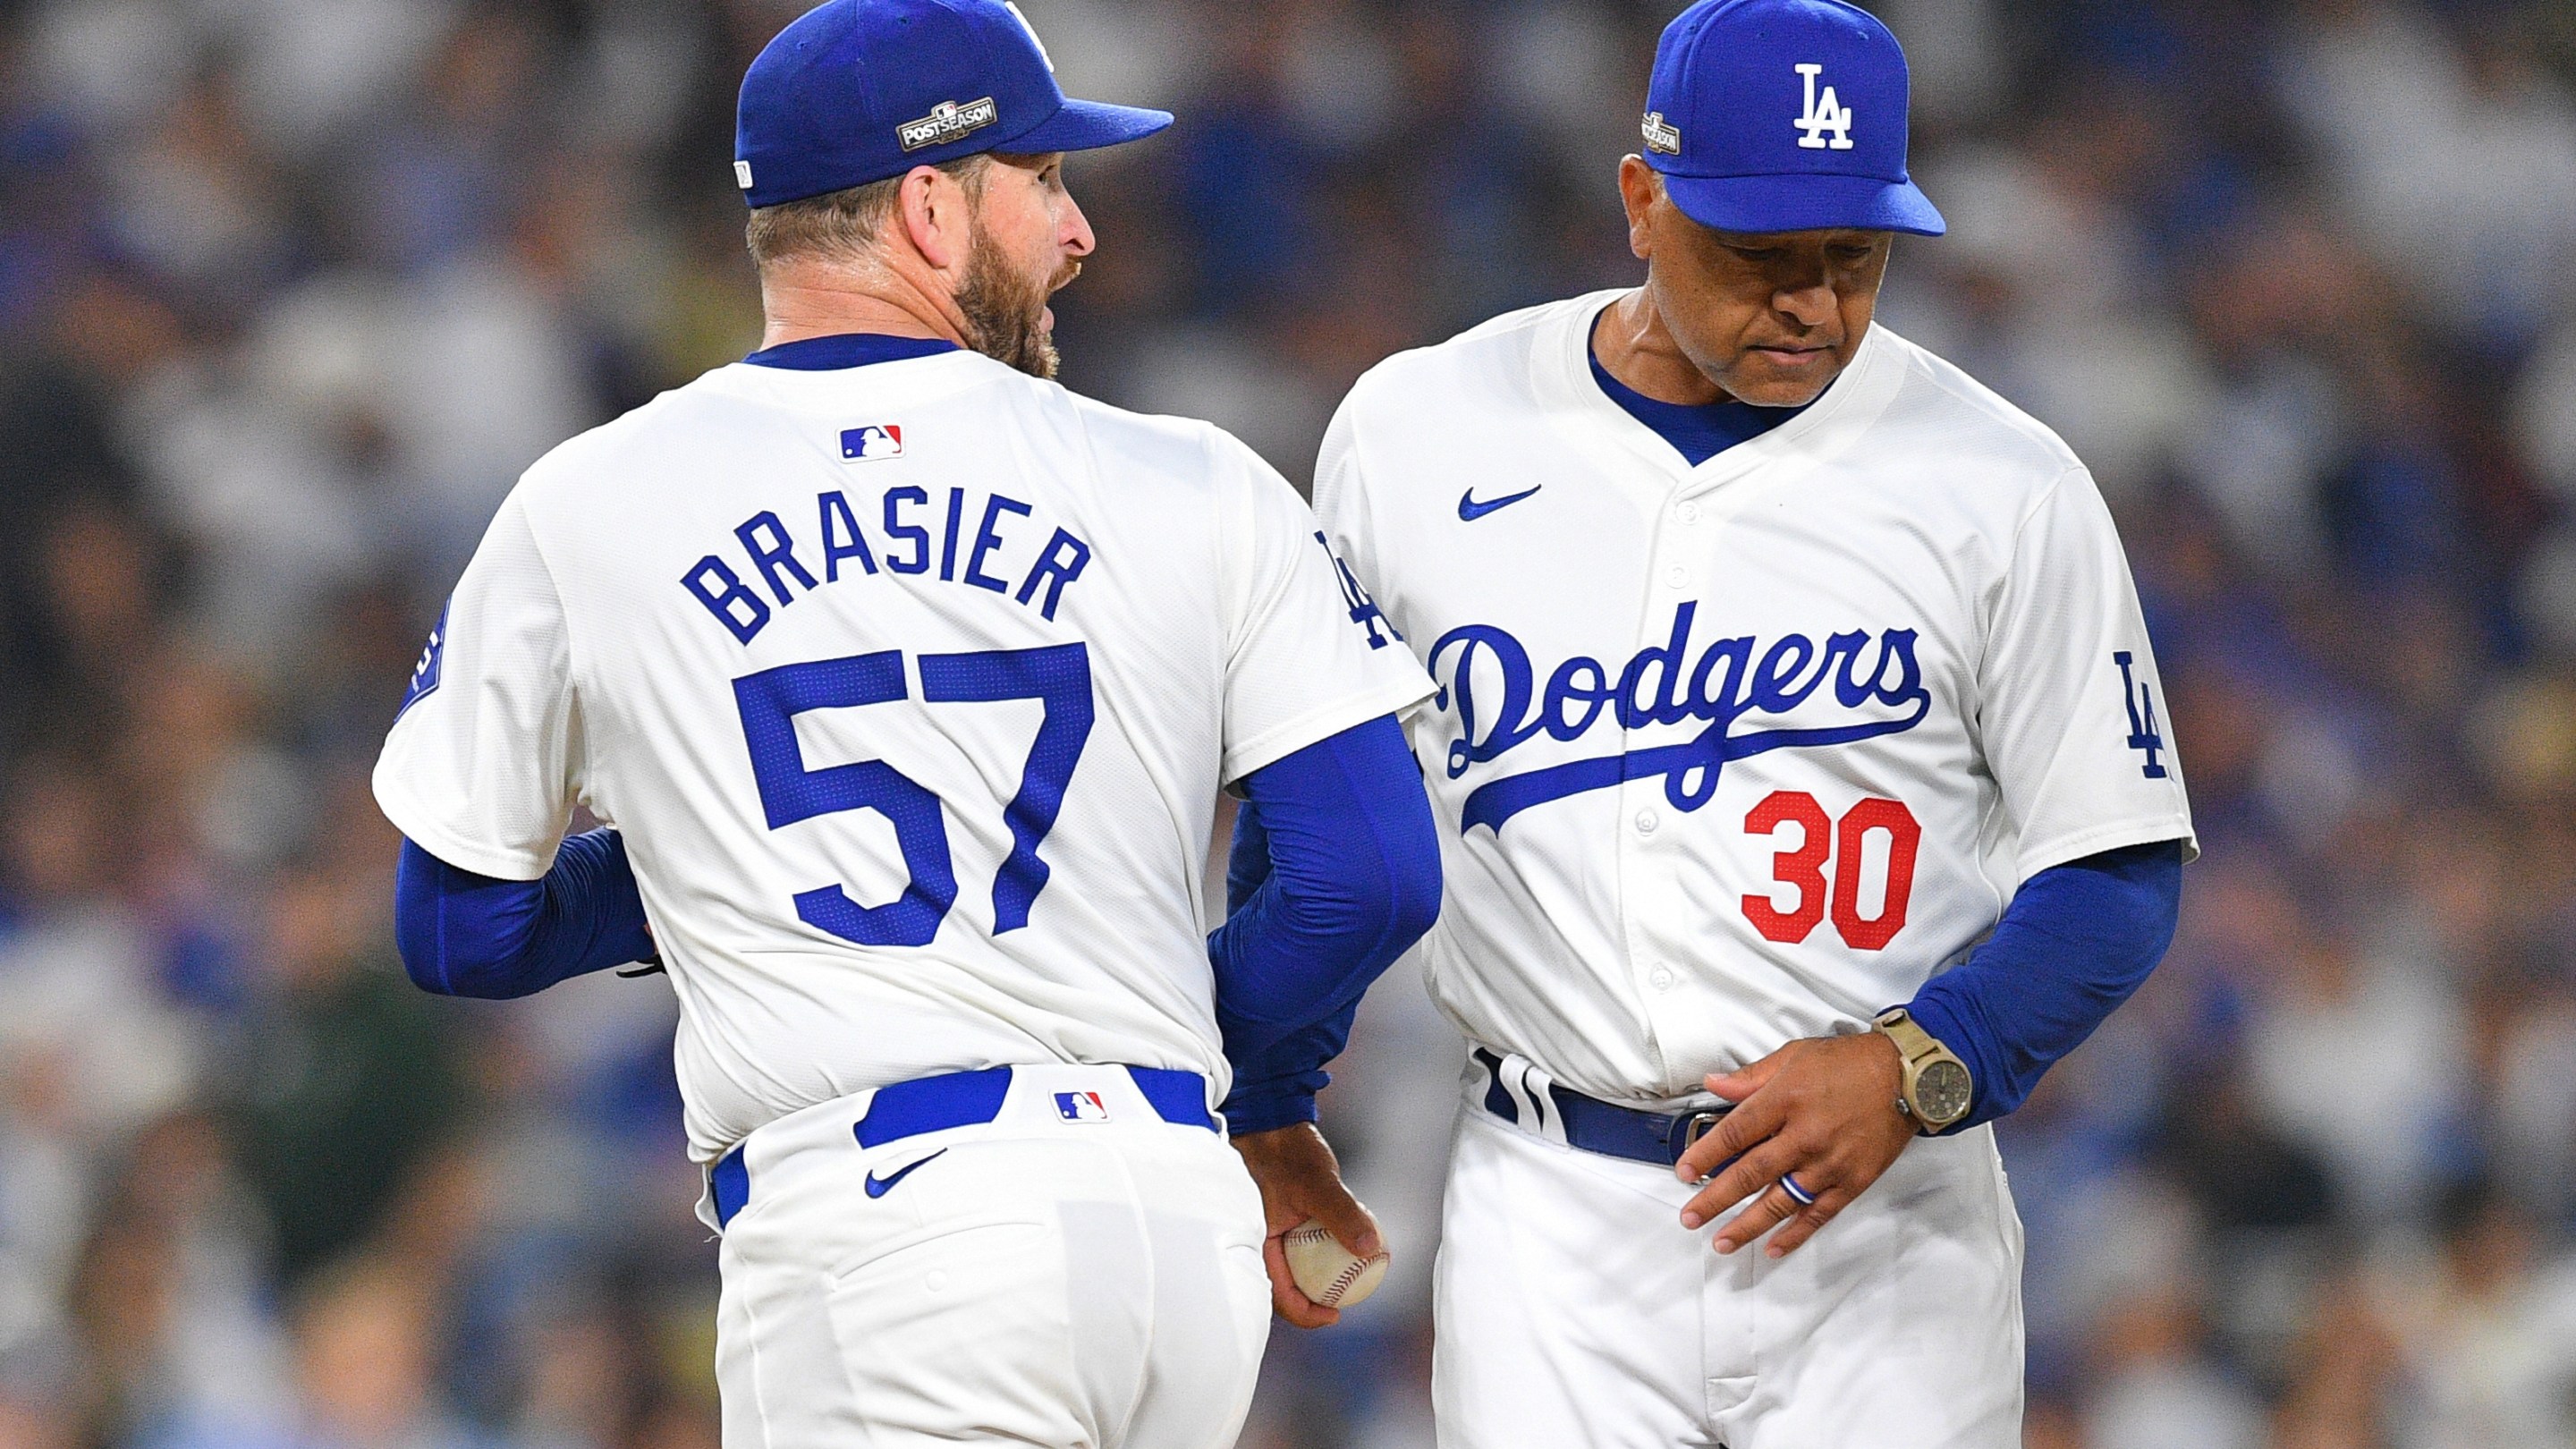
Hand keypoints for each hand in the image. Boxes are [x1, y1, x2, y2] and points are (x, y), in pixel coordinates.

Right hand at [1230, 1123, 1382, 1327]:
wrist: (1271, 1122)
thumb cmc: (1288, 1151)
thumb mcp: (1319, 1185)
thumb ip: (1343, 1215)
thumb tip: (1372, 1250)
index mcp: (1255, 1243)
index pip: (1279, 1295)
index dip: (1307, 1314)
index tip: (1335, 1315)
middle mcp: (1256, 1241)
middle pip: (1283, 1287)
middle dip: (1312, 1302)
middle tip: (1342, 1304)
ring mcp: (1266, 1231)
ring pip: (1290, 1267)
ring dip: (1315, 1278)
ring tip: (1346, 1279)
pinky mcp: (1277, 1220)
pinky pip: (1296, 1247)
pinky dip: (1316, 1254)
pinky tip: (1340, 1248)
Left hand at [1672, 1031, 1916, 1257]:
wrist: (1908, 1077)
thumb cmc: (1848, 1062)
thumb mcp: (1794, 1055)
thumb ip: (1751, 1076)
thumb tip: (1712, 1084)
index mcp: (1784, 1100)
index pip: (1734, 1133)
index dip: (1705, 1155)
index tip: (1682, 1172)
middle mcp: (1804, 1136)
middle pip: (1751, 1174)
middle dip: (1715, 1199)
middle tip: (1690, 1219)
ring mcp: (1829, 1163)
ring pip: (1781, 1201)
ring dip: (1748, 1225)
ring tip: (1721, 1243)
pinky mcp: (1853, 1181)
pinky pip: (1819, 1214)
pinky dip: (1796, 1233)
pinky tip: (1773, 1248)